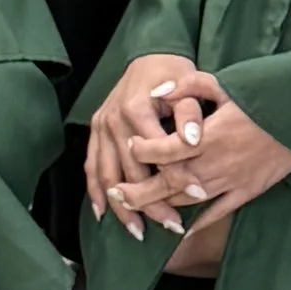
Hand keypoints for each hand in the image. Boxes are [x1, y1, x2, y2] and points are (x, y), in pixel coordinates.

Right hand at [85, 54, 202, 238]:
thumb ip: (190, 111)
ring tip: (139, 232)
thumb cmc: (174, 73)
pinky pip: (91, 167)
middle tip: (173, 226)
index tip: (198, 195)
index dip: (179, 175)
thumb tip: (192, 139)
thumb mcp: (189, 85)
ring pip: (108, 176)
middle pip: (132, 171)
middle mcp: (113, 119)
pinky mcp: (94, 132)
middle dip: (153, 201)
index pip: (159, 152)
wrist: (150, 57)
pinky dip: (95, 192)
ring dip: (123, 207)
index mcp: (136, 108)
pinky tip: (104, 215)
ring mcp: (100, 127)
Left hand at [108, 89, 290, 250]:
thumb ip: (190, 86)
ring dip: (160, 206)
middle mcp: (218, 162)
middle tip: (117, 192)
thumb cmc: (265, 96)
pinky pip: (217, 212)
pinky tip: (180, 231)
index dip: (146, 150)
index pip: (168, 149)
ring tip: (137, 209)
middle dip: (140, 190)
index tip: (131, 145)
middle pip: (170, 182)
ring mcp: (232, 181)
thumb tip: (158, 93)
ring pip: (188, 200)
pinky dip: (196, 223)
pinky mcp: (247, 192)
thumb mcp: (227, 83)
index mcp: (212, 135)